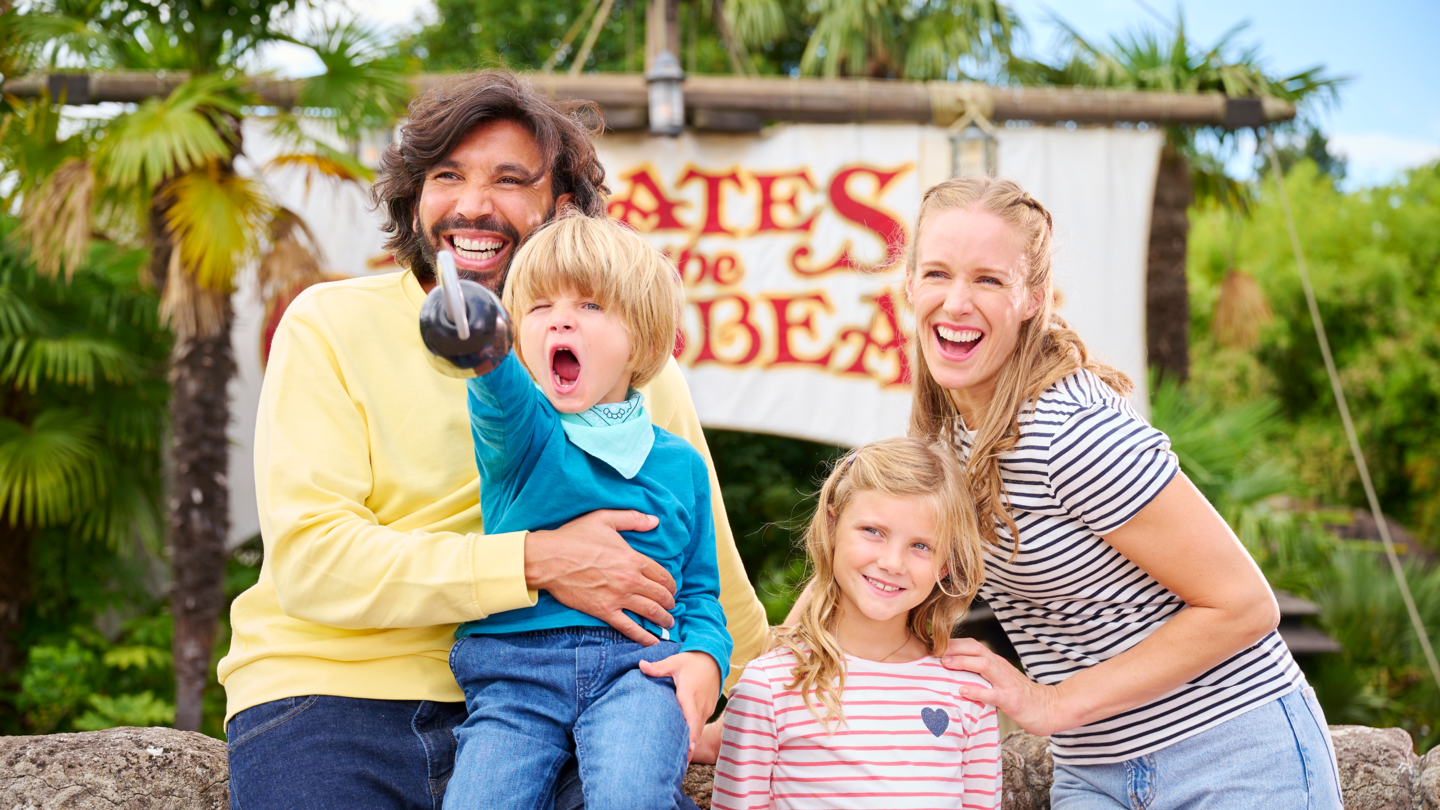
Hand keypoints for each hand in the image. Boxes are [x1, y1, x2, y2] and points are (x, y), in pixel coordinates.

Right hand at [525, 510, 675, 645]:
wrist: (549, 560)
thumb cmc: (574, 537)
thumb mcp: (604, 519)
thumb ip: (632, 519)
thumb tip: (655, 520)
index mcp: (633, 559)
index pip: (662, 575)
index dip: (671, 584)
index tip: (672, 589)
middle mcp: (630, 580)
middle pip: (660, 595)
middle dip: (670, 603)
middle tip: (672, 607)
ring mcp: (618, 597)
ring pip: (650, 612)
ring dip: (663, 619)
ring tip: (668, 623)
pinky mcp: (604, 611)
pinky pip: (629, 627)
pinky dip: (644, 637)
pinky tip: (652, 642)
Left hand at [639, 651, 720, 760]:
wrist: (713, 658)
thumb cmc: (691, 661)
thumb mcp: (674, 661)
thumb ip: (658, 667)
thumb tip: (640, 664)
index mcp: (690, 695)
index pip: (691, 719)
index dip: (690, 736)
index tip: (687, 750)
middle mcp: (700, 705)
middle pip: (695, 730)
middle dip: (689, 747)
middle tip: (680, 765)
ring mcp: (706, 708)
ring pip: (698, 729)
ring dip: (691, 742)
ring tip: (681, 761)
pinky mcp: (708, 709)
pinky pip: (700, 725)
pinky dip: (694, 735)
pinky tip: (686, 745)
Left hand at [941, 638, 1069, 736]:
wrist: (1051, 709)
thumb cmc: (1022, 696)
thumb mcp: (1001, 680)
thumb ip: (984, 675)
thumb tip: (958, 672)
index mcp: (997, 663)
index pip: (974, 645)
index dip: (954, 643)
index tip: (934, 645)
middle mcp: (1001, 669)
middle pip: (977, 649)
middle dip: (954, 648)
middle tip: (934, 651)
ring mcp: (1007, 683)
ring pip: (984, 666)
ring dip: (963, 662)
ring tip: (945, 664)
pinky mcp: (1011, 700)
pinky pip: (992, 694)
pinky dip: (976, 691)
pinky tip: (962, 691)